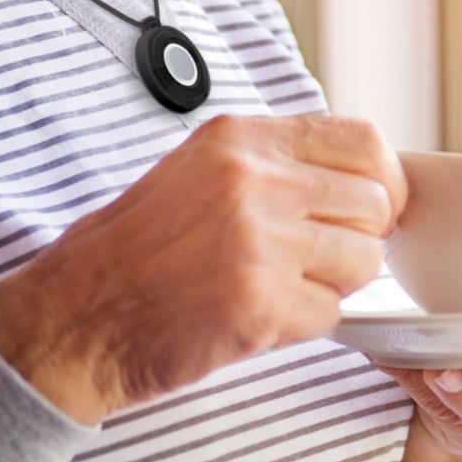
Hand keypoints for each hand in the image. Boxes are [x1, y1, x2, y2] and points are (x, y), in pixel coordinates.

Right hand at [0, 113, 406, 423]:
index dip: (383, 180)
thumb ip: (273, 161)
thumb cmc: (135, 248)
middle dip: (360, 238)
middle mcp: (253, 179)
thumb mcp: (198, 169)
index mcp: (239, 138)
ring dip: (336, 283)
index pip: (361, 140)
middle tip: (320, 258)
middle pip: (374, 203)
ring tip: (284, 287)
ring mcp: (259, 241)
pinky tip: (259, 315)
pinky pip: (332, 314)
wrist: (78, 313)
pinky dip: (306, 323)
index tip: (371, 206)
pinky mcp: (261, 304)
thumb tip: (358, 175)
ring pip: (365, 261)